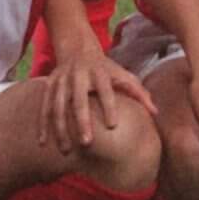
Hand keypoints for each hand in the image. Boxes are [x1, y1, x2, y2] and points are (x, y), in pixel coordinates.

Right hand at [40, 47, 154, 151]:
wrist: (77, 49)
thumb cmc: (106, 69)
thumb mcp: (122, 74)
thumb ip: (138, 92)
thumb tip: (155, 112)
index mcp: (99, 72)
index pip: (105, 90)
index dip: (109, 106)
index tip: (112, 126)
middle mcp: (78, 75)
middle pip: (79, 100)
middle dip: (82, 121)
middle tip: (87, 143)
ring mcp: (61, 80)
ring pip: (58, 106)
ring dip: (60, 129)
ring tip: (66, 151)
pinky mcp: (49, 85)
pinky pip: (44, 107)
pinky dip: (43, 125)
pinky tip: (43, 143)